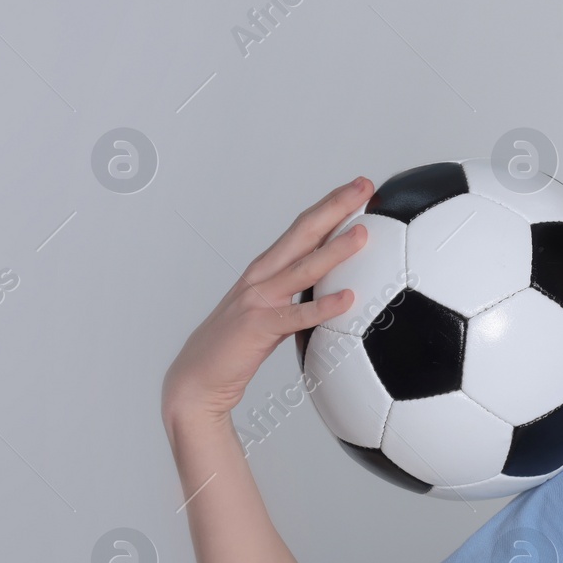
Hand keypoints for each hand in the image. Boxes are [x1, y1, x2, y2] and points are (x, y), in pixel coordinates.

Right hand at [162, 177, 372, 422]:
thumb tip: (332, 286)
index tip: (357, 187)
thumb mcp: (269, 310)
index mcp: (265, 269)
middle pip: (303, 234)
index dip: (330, 205)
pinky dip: (322, 307)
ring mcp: (258, 300)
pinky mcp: (259, 328)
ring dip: (334, 249)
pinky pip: (296, 317)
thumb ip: (296, 294)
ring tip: (362, 233)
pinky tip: (347, 299)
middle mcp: (261, 277)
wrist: (197, 376)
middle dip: (335, 207)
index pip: (302, 228)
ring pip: (302, 269)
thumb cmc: (235, 345)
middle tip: (364, 186)